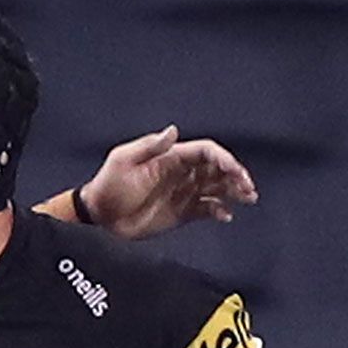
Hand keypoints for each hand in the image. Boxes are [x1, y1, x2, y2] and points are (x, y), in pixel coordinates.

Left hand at [80, 125, 258, 239]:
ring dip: (234, 191)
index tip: (233, 170)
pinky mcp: (181, 213)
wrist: (99, 217)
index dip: (222, 158)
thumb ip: (149, 147)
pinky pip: (206, 209)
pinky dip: (219, 211)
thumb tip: (173, 130)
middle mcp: (181, 173)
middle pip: (217, 169)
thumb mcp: (123, 161)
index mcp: (170, 158)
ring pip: (217, 188)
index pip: (205, 152)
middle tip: (248, 188)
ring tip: (247, 198)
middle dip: (235, 175)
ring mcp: (182, 193)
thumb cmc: (108, 185)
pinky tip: (225, 216)